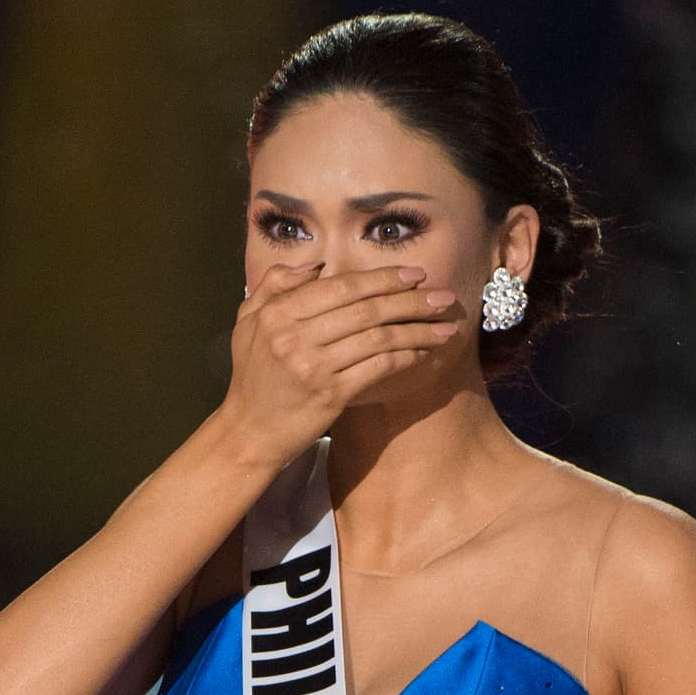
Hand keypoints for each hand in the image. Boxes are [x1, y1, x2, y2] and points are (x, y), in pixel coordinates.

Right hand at [220, 263, 461, 468]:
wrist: (250, 430)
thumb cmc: (253, 375)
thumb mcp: (249, 321)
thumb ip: (275, 285)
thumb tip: (315, 265)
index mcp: (278, 313)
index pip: (341, 286)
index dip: (382, 278)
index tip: (415, 275)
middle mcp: (295, 336)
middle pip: (365, 309)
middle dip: (410, 301)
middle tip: (443, 297)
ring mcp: (313, 366)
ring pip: (377, 338)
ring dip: (417, 331)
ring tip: (446, 327)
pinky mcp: (330, 395)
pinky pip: (377, 368)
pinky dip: (405, 358)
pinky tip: (424, 354)